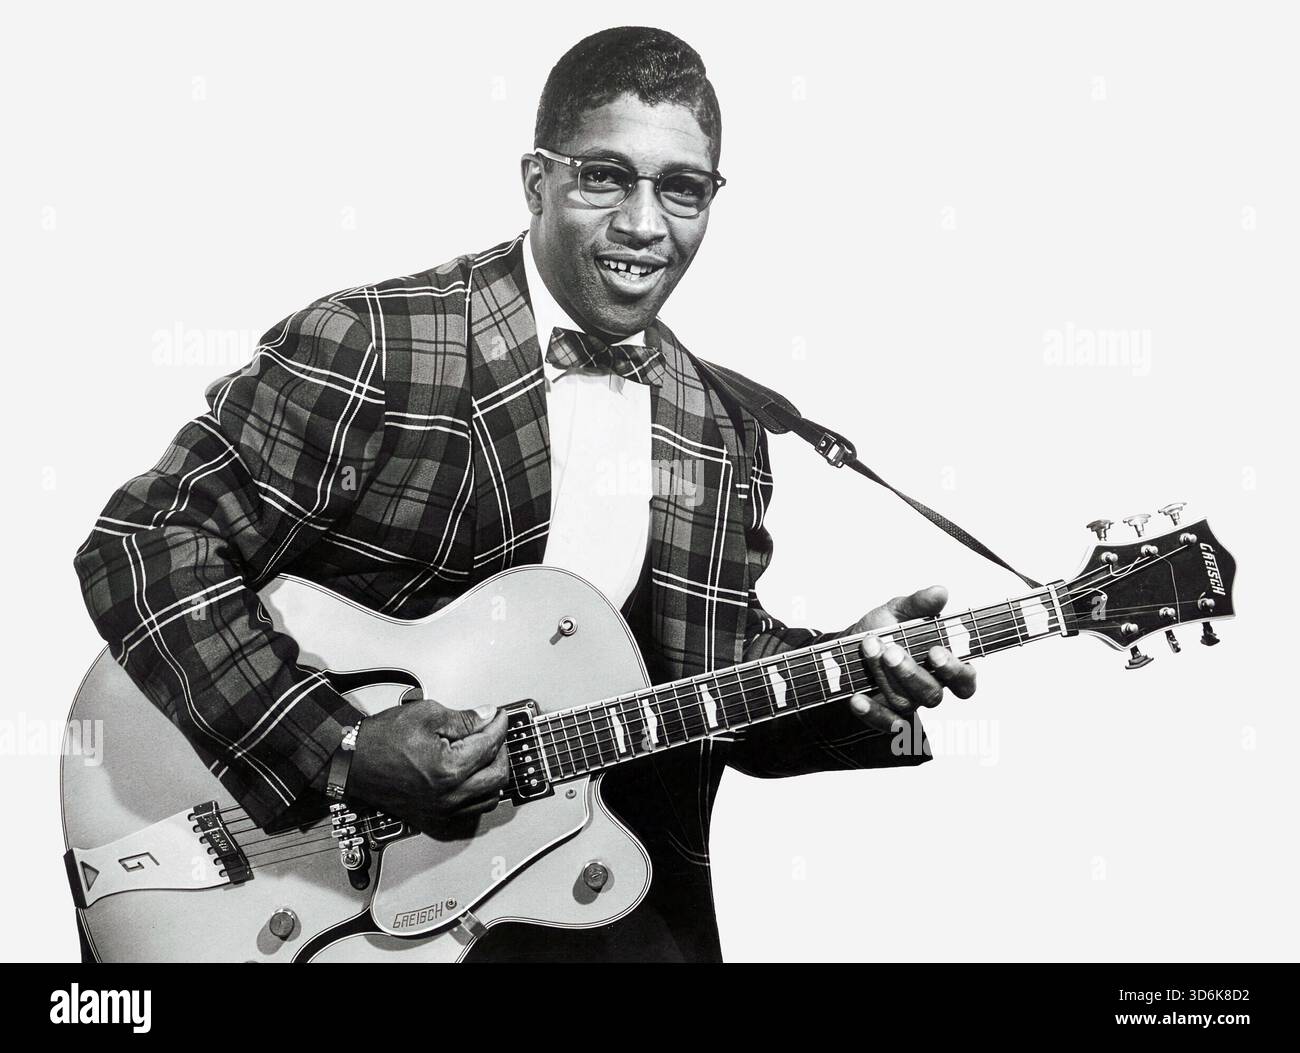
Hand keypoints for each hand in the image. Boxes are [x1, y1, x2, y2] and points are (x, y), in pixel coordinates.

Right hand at [347, 698, 509, 836]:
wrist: (351, 761)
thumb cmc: (381, 739)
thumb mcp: (427, 715)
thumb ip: (464, 719)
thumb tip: (487, 717)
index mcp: (449, 769)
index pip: (490, 745)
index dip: (498, 725)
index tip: (499, 716)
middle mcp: (449, 796)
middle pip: (498, 774)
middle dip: (501, 749)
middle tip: (494, 732)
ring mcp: (442, 810)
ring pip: (489, 796)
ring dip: (494, 773)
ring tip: (487, 752)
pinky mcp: (434, 818)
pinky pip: (472, 811)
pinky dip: (481, 793)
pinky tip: (476, 776)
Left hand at [845, 585, 975, 733]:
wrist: (844, 648)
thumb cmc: (882, 630)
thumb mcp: (898, 611)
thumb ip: (919, 604)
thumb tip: (941, 592)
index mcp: (942, 666)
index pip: (964, 680)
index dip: (955, 671)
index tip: (936, 652)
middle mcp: (928, 688)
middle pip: (932, 694)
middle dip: (910, 672)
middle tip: (891, 650)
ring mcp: (906, 705)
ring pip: (905, 703)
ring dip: (885, 678)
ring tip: (868, 649)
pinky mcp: (883, 716)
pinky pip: (882, 723)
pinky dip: (871, 712)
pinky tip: (857, 698)